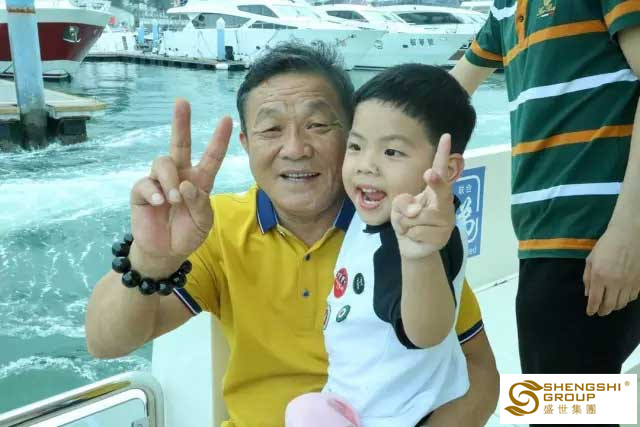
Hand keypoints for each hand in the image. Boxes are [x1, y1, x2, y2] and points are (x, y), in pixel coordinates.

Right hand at [130, 99, 231, 268]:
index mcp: (199, 180)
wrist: (167, 252)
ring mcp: (159, 182)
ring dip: (170, 178)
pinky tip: (159, 201)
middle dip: (181, 122)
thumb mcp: (203, 221)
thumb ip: (199, 203)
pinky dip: (153, 191)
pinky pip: (145, 183)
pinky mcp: (141, 192)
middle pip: (180, 144)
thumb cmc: (188, 233)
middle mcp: (179, 175)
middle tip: (182, 102)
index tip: (227, 119)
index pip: (211, 156)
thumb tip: (185, 185)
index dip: (219, 139)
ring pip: (163, 162)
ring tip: (174, 198)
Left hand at [391, 134, 455, 258]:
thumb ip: (403, 202)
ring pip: (417, 216)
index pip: (440, 170)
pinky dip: (409, 234)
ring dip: (406, 223)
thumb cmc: (407, 221)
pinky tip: (414, 237)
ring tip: (410, 227)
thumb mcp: (400, 206)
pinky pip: (416, 231)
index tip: (445, 136)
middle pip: (441, 190)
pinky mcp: (442, 237)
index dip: (443, 154)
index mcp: (436, 192)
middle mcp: (445, 204)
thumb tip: (414, 211)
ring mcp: (446, 221)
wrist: (412, 247)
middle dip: (436, 182)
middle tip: (429, 174)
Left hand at [584, 224, 639, 315]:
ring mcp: (629, 282)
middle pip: (609, 305)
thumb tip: (588, 295)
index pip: (595, 300)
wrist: (629, 235)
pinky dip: (626, 300)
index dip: (592, 309)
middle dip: (603, 311)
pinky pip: (632, 297)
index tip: (590, 313)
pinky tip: (621, 298)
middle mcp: (615, 282)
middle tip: (600, 312)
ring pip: (622, 303)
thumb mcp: (591, 260)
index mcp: (600, 276)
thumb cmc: (606, 246)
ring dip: (615, 307)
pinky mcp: (639, 281)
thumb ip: (588, 278)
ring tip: (610, 306)